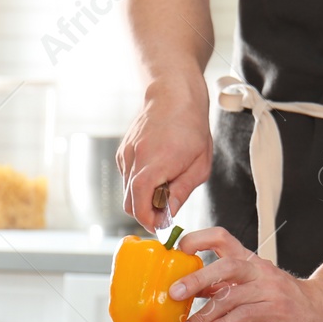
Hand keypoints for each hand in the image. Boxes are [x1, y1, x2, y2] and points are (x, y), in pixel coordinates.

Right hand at [118, 73, 211, 231]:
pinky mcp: (122, 152)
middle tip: (165, 212)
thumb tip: (167, 216)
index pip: (139, 202)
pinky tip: (157, 171)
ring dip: (143, 197)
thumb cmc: (192, 126)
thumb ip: (181, 192)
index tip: (161, 227)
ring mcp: (126, 154)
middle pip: (129, 202)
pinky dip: (139, 183)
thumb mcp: (199, 164)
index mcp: (156, 161)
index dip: (147, 220)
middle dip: (145, 213)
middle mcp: (135, 158)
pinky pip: (127, 177)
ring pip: (127, 191)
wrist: (173, 94)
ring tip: (166, 184)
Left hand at [169, 227, 322, 321]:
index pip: (222, 236)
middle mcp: (258, 269)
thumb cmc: (276, 296)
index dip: (198, 239)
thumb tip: (184, 289)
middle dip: (197, 278)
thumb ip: (221, 285)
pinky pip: (243, 317)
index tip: (178, 250)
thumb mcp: (249, 284)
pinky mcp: (274, 309)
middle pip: (226, 266)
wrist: (317, 307)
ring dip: (204, 314)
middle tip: (174, 292)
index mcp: (249, 259)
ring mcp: (267, 289)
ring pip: (232, 296)